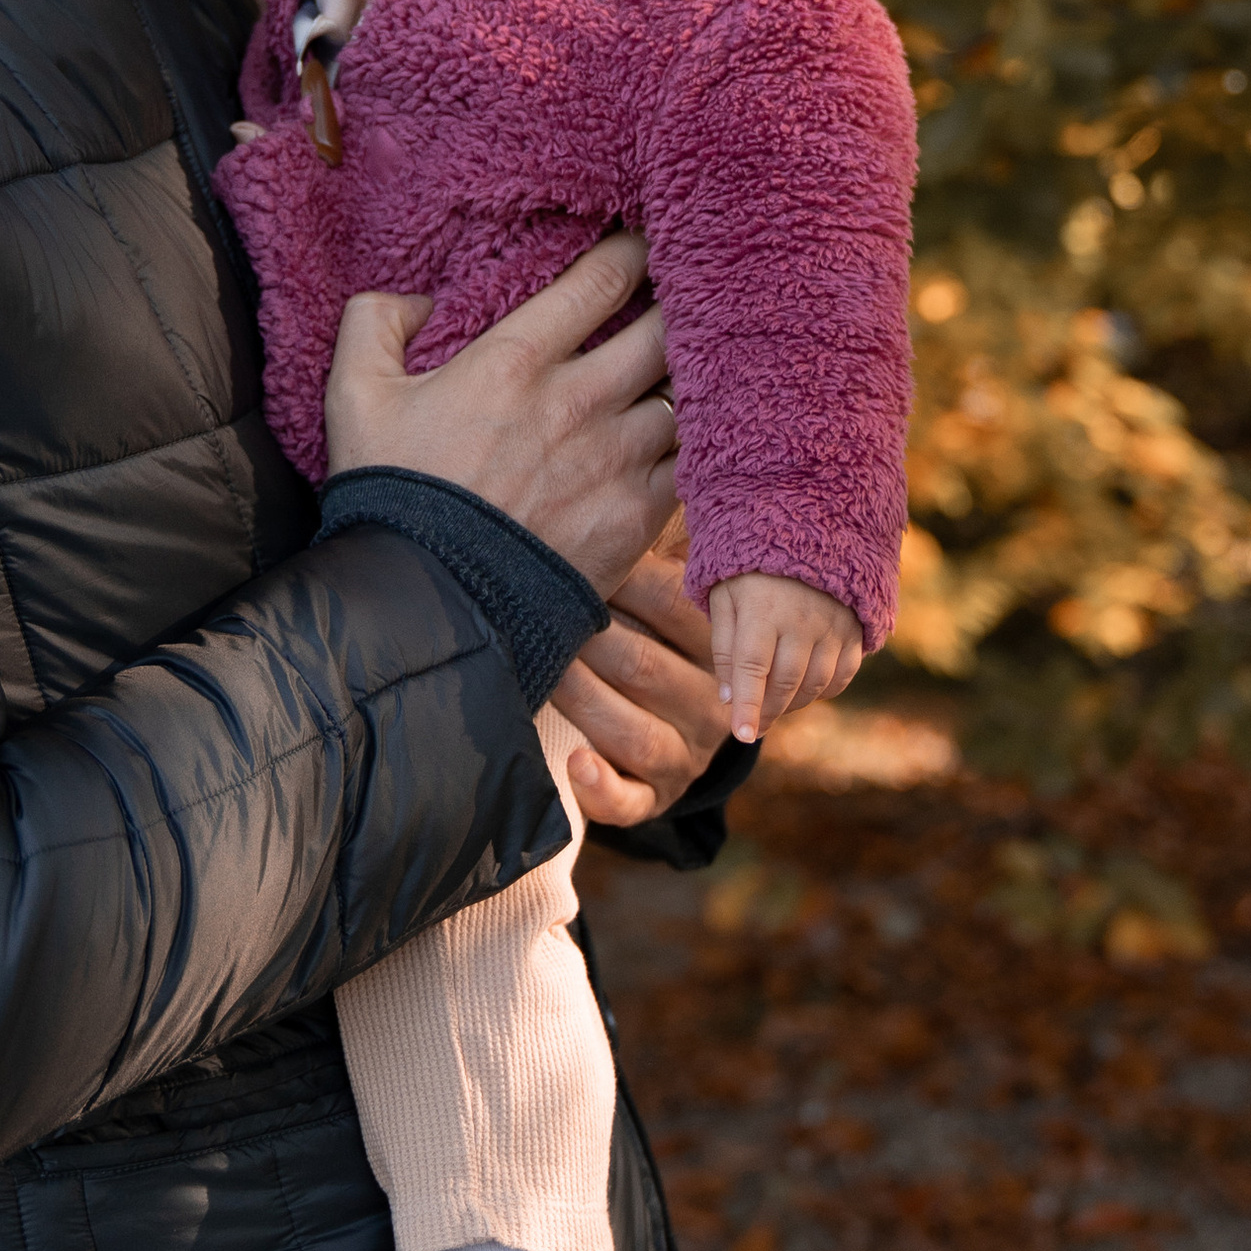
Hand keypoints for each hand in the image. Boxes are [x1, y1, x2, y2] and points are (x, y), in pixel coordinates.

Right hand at [323, 233, 679, 602]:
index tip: (646, 240)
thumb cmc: (393, 496)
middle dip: (683, 305)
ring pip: (688, 395)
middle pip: (666, 328)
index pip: (601, 281)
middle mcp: (578, 400)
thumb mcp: (353, 396)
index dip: (633, 250)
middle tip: (692, 295)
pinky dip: (699, 444)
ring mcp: (615, 459)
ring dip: (693, 378)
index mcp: (515, 360)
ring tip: (700, 367)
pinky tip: (699, 437)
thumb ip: (373, 323)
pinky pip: (693, 464)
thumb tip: (416, 299)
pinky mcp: (638, 516)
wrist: (428, 605)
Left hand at [552, 524, 728, 825]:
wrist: (673, 723)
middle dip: (585, 635)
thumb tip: (641, 449)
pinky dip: (601, 786)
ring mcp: (684, 756)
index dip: (623, 580)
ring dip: (576, 695)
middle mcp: (711, 704)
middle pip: (644, 667)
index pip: (674, 609)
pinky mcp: (652, 798)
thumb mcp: (666, 590)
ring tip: (536, 665)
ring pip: (627, 729)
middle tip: (531, 601)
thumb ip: (654, 541)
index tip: (574, 548)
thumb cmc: (651, 630)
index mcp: (718, 646)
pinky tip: (574, 762)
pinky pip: (629, 800)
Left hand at [708, 573, 862, 744]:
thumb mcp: (725, 595)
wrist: (808, 530)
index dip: (746, 706)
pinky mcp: (854, 630)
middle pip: (784, 683)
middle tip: (752, 728)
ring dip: (792, 704)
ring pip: (814, 684)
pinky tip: (803, 691)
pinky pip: (842, 675)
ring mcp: (833, 626)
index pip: (751, 668)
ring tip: (773, 708)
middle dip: (766, 712)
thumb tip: (726, 697)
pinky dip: (822, 691)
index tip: (741, 735)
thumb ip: (724, 645)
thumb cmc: (752, 567)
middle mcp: (802, 620)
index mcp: (762, 608)